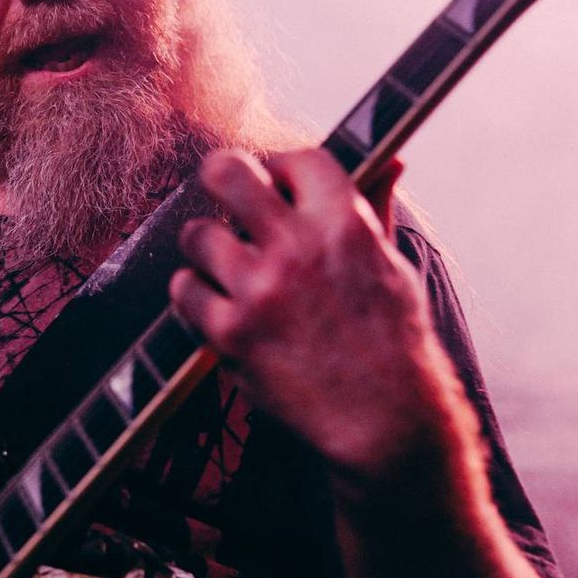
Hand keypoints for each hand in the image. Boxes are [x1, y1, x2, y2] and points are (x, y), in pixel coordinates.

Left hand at [171, 148, 460, 480]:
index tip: (278, 183)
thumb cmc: (392, 340)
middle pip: (225, 172)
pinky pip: (184, 291)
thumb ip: (374, 208)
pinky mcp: (230, 333)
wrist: (386, 419)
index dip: (282, 167)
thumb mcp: (392, 265)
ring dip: (207, 248)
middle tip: (228, 197)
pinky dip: (196, 297)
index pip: (295, 158)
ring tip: (227, 265)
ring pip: (196, 234)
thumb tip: (391, 159)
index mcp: (344, 223)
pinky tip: (219, 304)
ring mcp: (259, 290)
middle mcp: (297, 248)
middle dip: (222, 178)